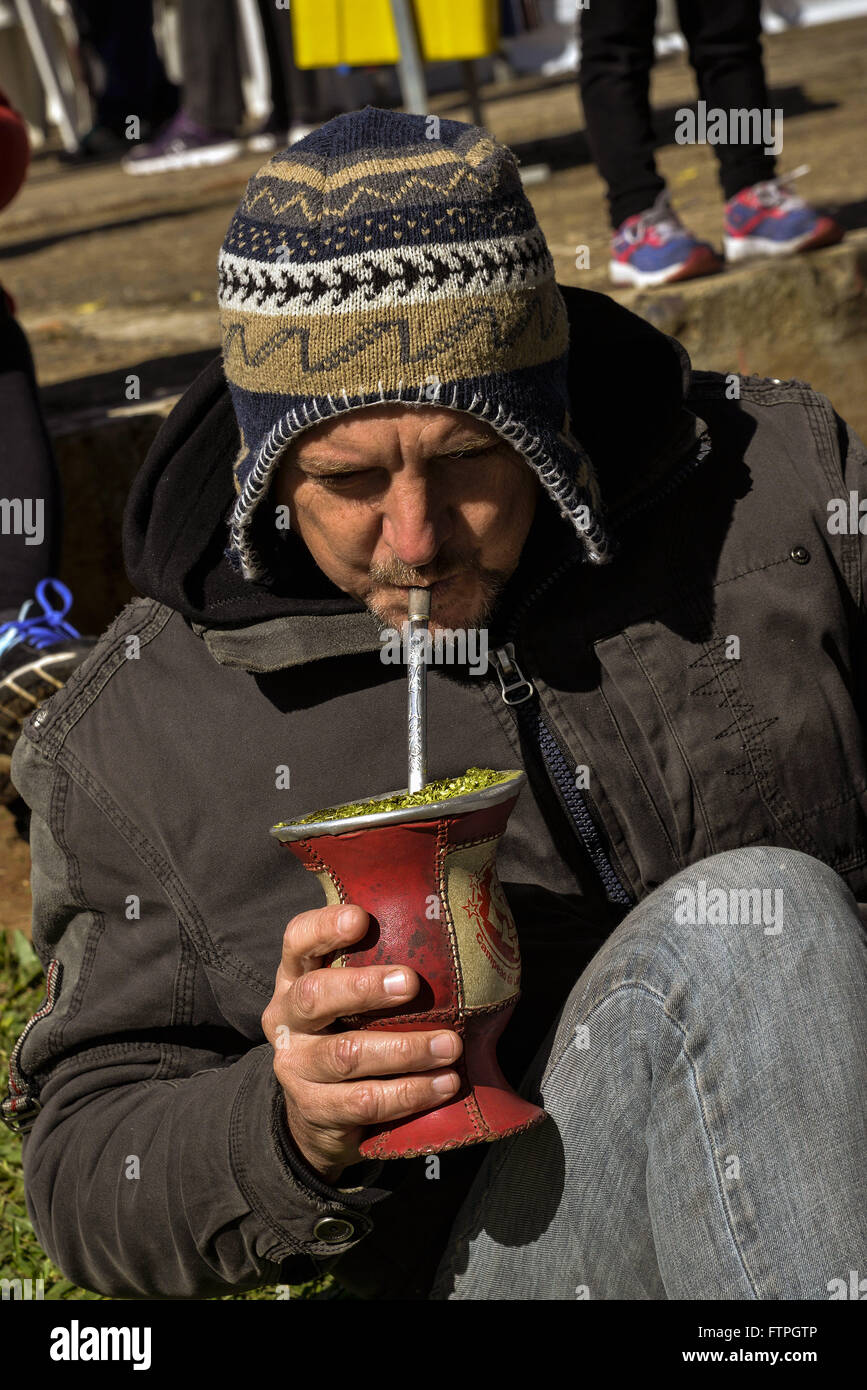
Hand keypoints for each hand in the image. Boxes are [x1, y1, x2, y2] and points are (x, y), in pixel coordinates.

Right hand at [262, 903, 462, 1183]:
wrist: (320, 1112)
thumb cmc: (351, 1029)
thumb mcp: (352, 996)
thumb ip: (380, 965)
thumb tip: (454, 931)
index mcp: (294, 977)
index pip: (297, 941)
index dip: (324, 928)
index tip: (361, 919)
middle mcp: (285, 1018)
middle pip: (314, 996)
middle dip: (363, 988)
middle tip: (410, 983)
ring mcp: (295, 1066)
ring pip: (346, 1055)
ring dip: (404, 1050)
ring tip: (450, 1046)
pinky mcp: (314, 1110)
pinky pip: (364, 1102)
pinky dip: (410, 1093)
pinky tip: (444, 1084)